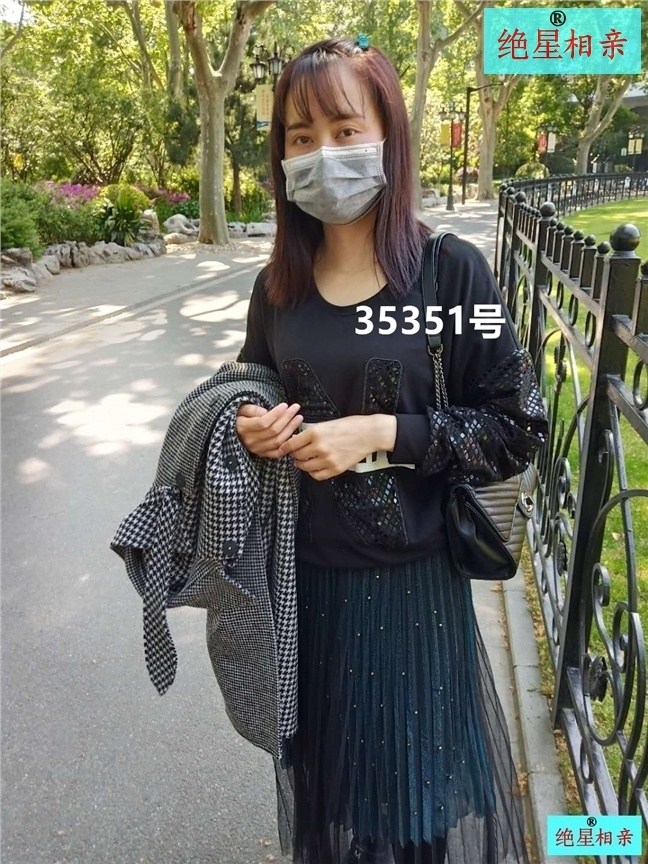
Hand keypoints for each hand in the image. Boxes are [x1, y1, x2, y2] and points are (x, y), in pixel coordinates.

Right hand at [235, 402, 302, 458]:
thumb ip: (253, 409)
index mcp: (243, 428)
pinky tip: (295, 434)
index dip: (276, 414)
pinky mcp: (263, 454)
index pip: (263, 423)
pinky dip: (287, 444)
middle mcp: (250, 441)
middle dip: (287, 418)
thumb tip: (266, 412)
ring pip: (278, 441)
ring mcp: (257, 449)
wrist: (235, 431)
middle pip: (273, 431)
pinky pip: (278, 452)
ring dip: (291, 429)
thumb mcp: (242, 408)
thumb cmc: (240, 417)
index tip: (284, 405)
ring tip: (298, 418)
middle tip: (296, 408)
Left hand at [278, 415, 396, 480]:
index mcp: (315, 432)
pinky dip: (313, 472)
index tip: (282, 449)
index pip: (291, 444)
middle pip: (297, 456)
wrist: (369, 433)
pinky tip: (314, 466)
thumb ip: (310, 432)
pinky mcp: (335, 468)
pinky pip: (317, 475)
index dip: (284, 447)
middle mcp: (319, 447)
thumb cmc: (350, 425)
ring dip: (302, 464)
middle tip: (295, 453)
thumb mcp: (326, 423)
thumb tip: (296, 440)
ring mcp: (327, 459)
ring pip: (305, 466)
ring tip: (304, 460)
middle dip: (294, 455)